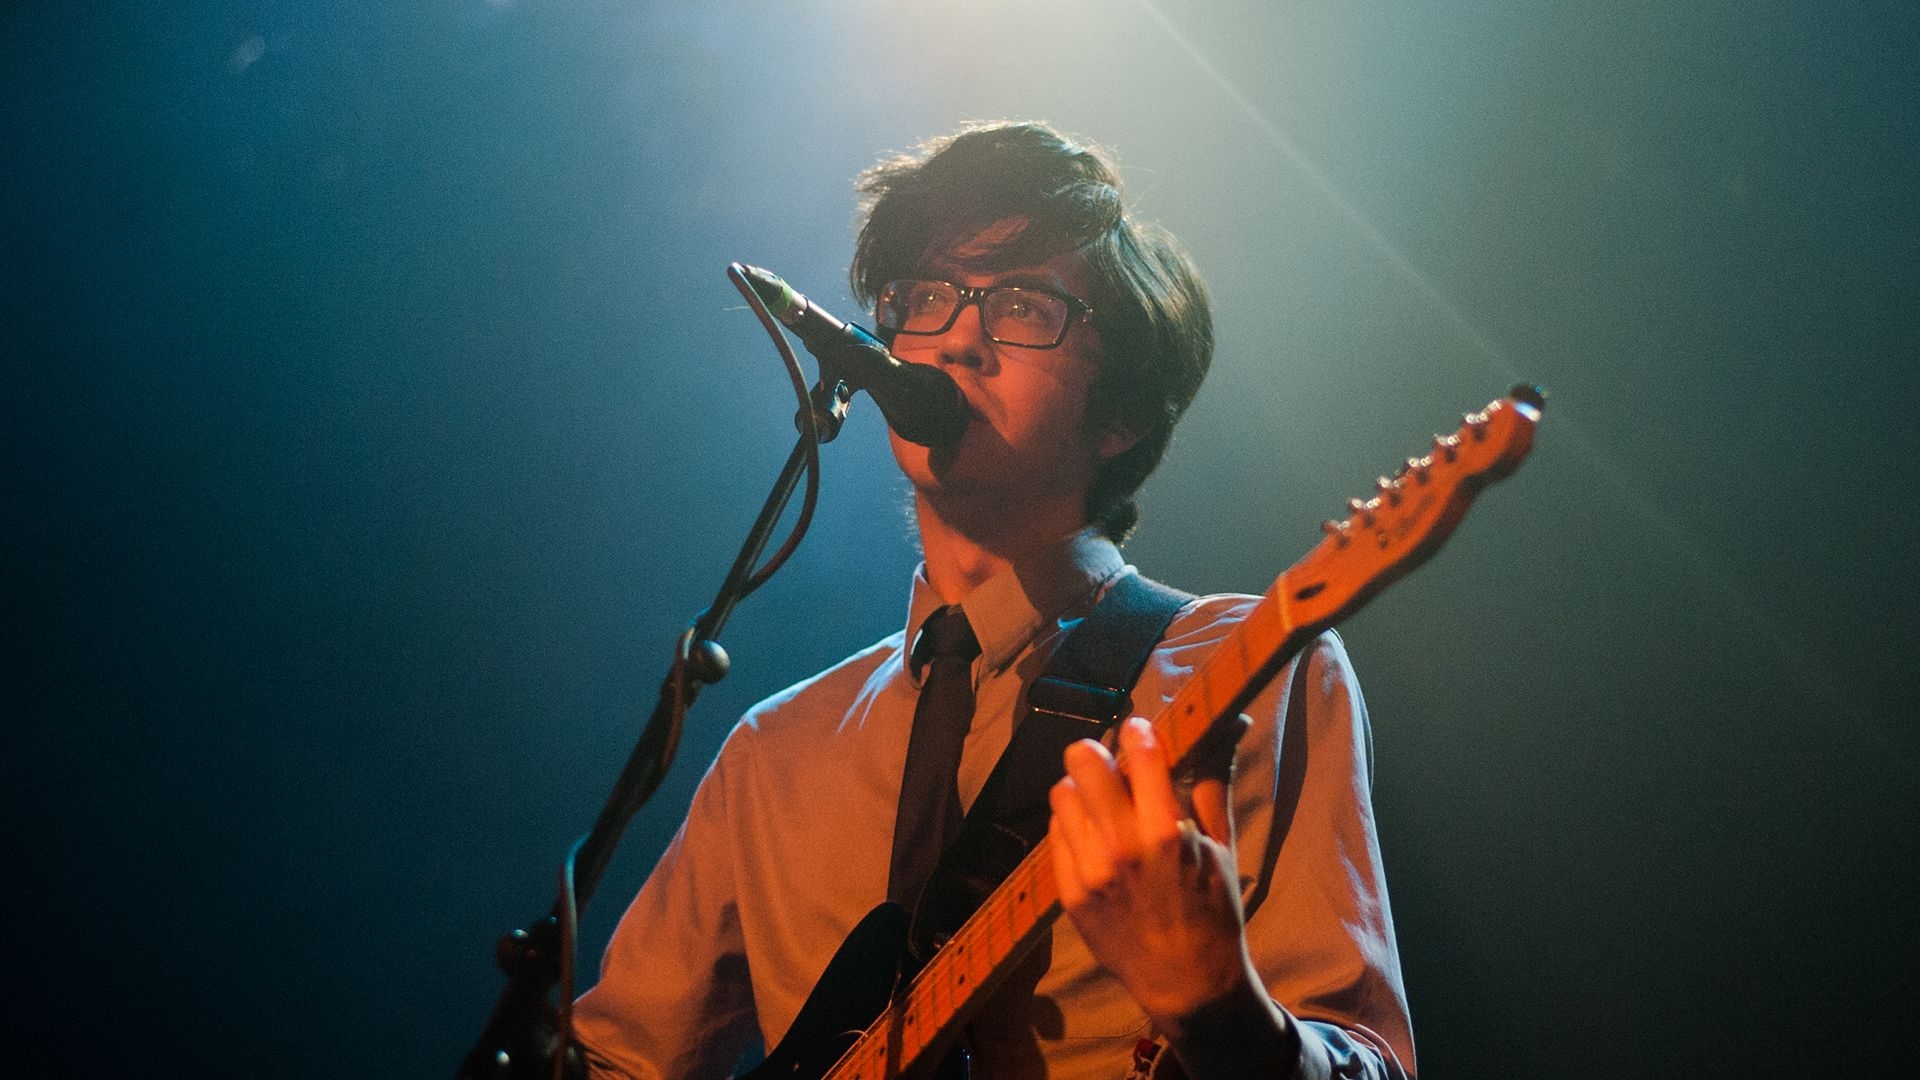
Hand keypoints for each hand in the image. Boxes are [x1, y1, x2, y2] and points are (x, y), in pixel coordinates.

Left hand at [1048, 717, 1261, 1024]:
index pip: (1138, 753)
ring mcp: (1088, 870)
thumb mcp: (1222, 846)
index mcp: (1166, 832)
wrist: (1185, 981)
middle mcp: (1121, 847)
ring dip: (1082, 790)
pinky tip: (1094, 836)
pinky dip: (1073, 825)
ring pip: (1062, 793)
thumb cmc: (1212, 910)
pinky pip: (1055, 833)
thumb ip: (1214, 782)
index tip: (1140, 730)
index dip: (1138, 732)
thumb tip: (1228, 726)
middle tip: (1114, 765)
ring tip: (1102, 804)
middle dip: (1099, 753)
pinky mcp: (1068, 892)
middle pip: (1083, 761)